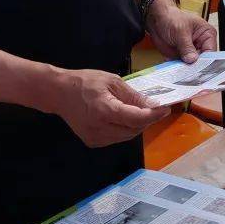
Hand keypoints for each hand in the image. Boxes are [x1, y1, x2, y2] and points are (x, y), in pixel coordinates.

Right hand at [52, 68, 169, 146]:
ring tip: (140, 112)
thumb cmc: (85, 82)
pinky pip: (116, 138)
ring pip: (126, 136)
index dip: (154, 115)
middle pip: (134, 130)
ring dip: (137, 125)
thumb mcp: (112, 81)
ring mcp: (95, 138)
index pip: (136, 119)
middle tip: (155, 108)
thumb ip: (133, 95)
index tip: (166, 109)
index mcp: (105, 111)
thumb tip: (152, 105)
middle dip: (147, 120)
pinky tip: (124, 118)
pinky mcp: (92, 142)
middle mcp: (100, 128)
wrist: (58, 93)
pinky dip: (125, 129)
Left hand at [146, 0, 217, 63]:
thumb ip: (187, 46)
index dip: (205, 60)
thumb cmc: (171, 18)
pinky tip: (174, 69)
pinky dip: (178, 69)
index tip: (197, 67)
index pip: (211, 51)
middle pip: (203, 61)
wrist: (156, 20)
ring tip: (180, 70)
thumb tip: (192, 60)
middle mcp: (201, 44)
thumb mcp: (180, 31)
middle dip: (195, 66)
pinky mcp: (182, 56)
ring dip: (186, 69)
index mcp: (207, 34)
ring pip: (193, 65)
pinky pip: (183, 66)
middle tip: (188, 71)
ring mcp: (192, 51)